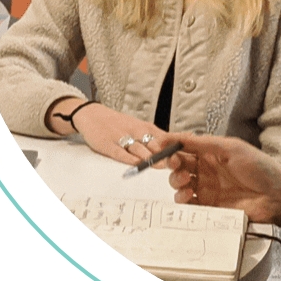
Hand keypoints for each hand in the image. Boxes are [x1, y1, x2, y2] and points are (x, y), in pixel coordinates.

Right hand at [51, 98, 171, 164]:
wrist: (93, 115)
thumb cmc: (119, 123)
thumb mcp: (139, 126)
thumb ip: (155, 137)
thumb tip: (177, 145)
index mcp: (145, 127)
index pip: (165, 137)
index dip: (176, 146)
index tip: (188, 152)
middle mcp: (136, 131)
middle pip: (154, 144)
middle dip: (166, 154)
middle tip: (177, 163)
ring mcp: (122, 138)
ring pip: (139, 149)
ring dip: (150, 157)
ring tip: (161, 166)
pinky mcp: (108, 145)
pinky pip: (120, 153)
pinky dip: (129, 159)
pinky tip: (136, 165)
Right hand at [166, 134, 280, 232]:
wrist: (276, 196)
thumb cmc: (260, 168)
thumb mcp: (232, 149)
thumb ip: (204, 143)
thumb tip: (179, 136)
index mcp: (212, 152)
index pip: (185, 147)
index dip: (171, 146)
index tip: (160, 147)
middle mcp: (207, 169)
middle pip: (179, 165)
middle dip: (172, 165)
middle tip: (176, 166)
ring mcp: (207, 188)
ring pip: (180, 184)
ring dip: (176, 182)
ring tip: (185, 183)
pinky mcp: (209, 207)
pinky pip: (188, 204)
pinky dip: (182, 201)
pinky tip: (187, 198)